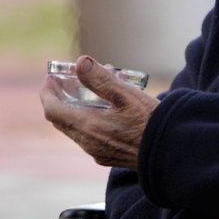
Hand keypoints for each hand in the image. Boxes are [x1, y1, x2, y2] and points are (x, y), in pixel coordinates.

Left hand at [40, 56, 155, 169]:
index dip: (47, 92)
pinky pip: (89, 136)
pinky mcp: (109, 156)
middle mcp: (88, 143)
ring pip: (76, 128)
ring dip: (77, 108)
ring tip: (94, 89)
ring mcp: (97, 152)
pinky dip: (89, 118)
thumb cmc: (151, 123)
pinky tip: (107, 108)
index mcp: (88, 127)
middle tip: (66, 81)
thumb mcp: (126, 95)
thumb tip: (80, 62)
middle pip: (62, 120)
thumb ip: (101, 79)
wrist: (171, 153)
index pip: (53, 110)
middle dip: (61, 98)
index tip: (51, 77)